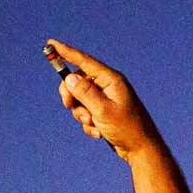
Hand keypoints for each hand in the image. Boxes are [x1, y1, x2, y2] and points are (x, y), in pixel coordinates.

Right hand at [46, 38, 162, 163]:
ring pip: (79, 100)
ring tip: (94, 123)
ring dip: (81, 114)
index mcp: (111, 79)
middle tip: (68, 105)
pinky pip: (86, 113)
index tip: (51, 43)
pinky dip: (88, 123)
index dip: (66, 52)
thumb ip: (84, 93)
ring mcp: (105, 99)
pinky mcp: (103, 112)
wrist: (141, 149)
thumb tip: (69, 77)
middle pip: (77, 82)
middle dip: (71, 96)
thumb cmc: (126, 128)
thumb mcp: (102, 110)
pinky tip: (100, 132)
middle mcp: (108, 86)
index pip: (84, 61)